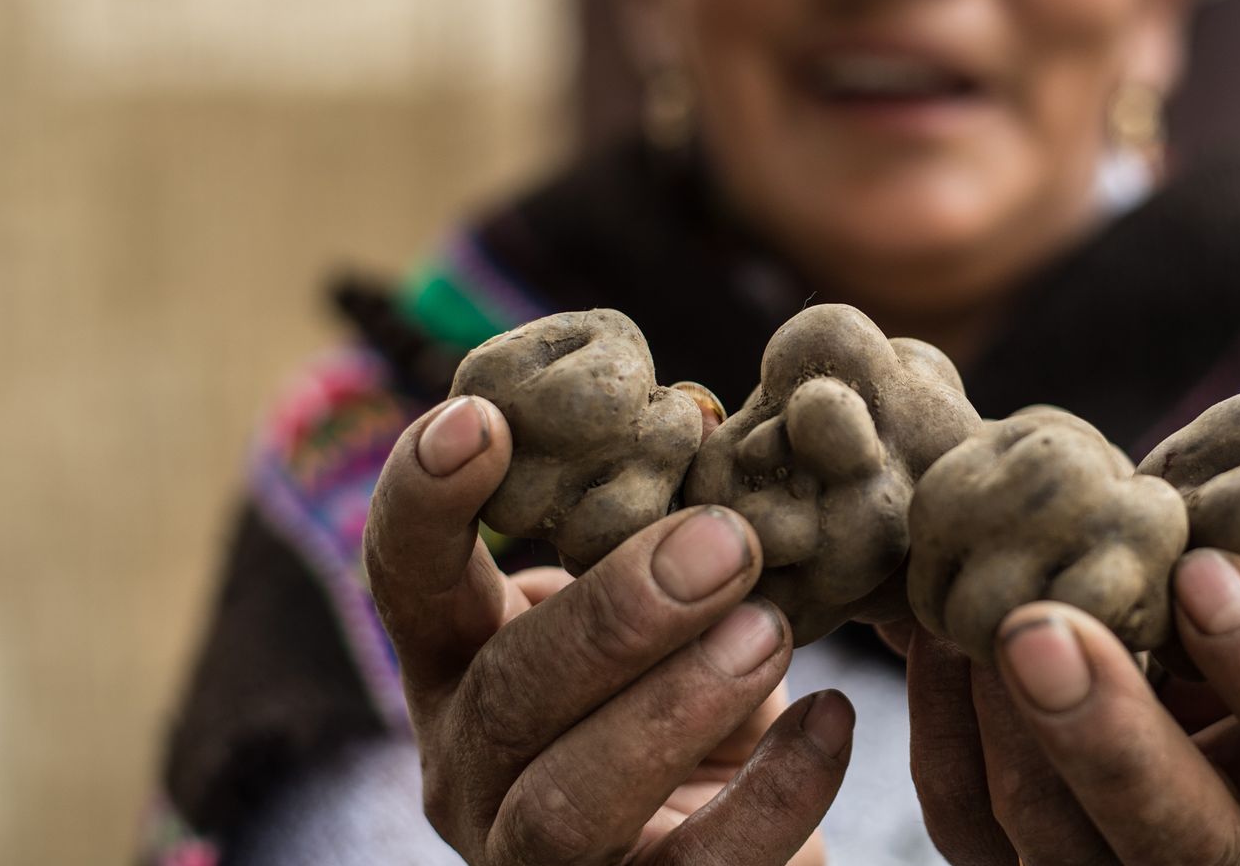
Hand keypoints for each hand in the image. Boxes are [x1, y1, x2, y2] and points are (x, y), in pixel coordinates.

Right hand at [364, 395, 853, 864]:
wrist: (735, 843)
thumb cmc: (687, 686)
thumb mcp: (662, 603)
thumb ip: (661, 528)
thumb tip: (700, 425)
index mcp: (460, 661)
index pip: (407, 578)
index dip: (429, 499)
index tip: (486, 418)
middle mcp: (469, 764)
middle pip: (508, 692)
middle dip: (619, 612)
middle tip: (728, 541)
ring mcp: (530, 858)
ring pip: (567, 802)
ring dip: (675, 705)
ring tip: (767, 632)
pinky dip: (773, 794)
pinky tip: (832, 717)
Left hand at [905, 506, 1239, 864]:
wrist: (1168, 734)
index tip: (1207, 568)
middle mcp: (1225, 858)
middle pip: (1171, 831)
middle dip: (1104, 733)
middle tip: (1039, 629)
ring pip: (1043, 831)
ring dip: (1002, 714)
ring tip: (976, 607)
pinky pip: (960, 810)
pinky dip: (941, 718)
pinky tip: (934, 632)